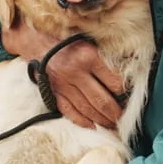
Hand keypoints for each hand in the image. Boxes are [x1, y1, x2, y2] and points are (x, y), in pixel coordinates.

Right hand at [2, 19, 124, 128]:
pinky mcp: (53, 92)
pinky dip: (82, 121)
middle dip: (116, 113)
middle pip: (102, 100)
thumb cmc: (64, 37)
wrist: (33, 39)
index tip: (129, 96)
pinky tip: (92, 126)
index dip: (124, 92)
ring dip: (102, 120)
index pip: (114, 82)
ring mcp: (63, 85)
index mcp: (88, 56)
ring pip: (87, 109)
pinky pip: (69, 112)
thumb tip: (128, 67)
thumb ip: (104, 55)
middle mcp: (75, 72)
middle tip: (124, 118)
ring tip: (112, 124)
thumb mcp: (87, 40)